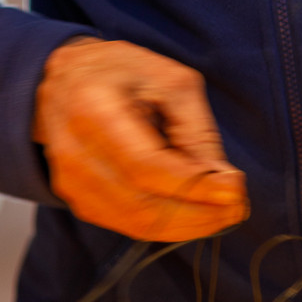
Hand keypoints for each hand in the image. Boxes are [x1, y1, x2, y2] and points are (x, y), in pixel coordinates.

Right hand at [33, 38, 248, 241]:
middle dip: (200, 214)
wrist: (64, 80)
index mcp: (93, 109)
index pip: (147, 166)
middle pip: (143, 205)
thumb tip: (224, 182)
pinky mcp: (77, 200)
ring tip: (222, 212)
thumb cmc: (121, 74)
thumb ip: (198, 131)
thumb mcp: (170, 82)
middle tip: (237, 208)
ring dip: (189, 225)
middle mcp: (73, 151)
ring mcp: (71, 182)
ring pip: (138, 224)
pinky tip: (193, 213)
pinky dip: (168, 226)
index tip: (236, 190)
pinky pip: (129, 227)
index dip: (195, 187)